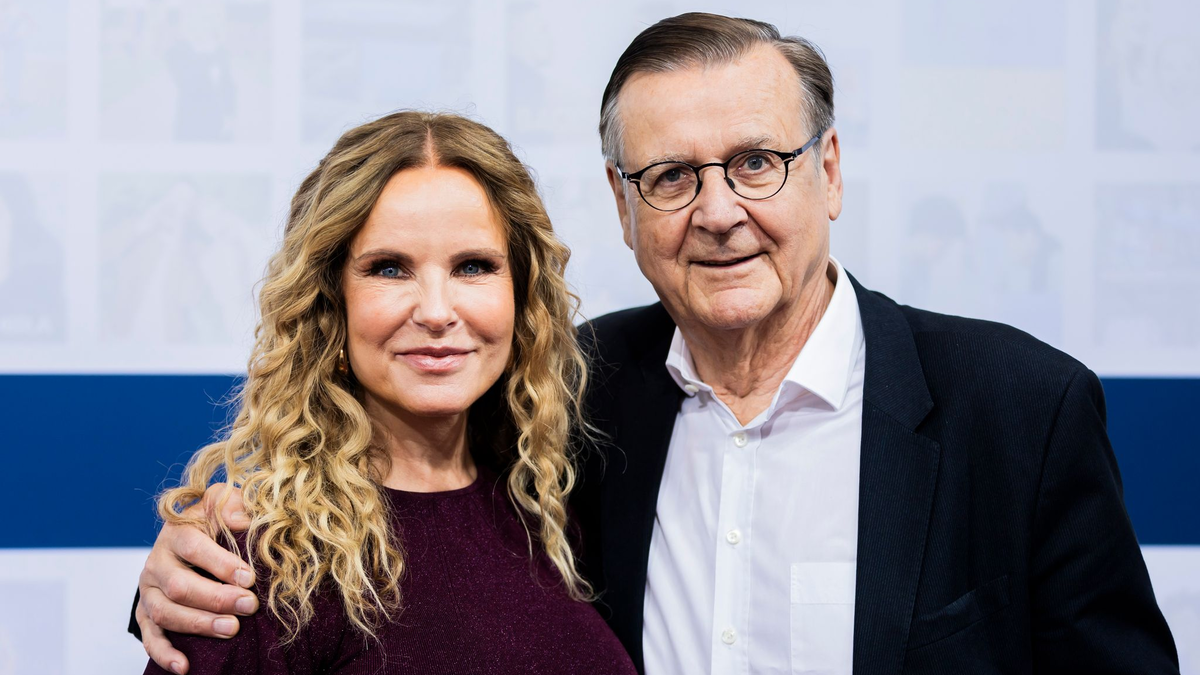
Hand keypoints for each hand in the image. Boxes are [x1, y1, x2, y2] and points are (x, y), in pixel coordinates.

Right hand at [137, 483, 257, 674]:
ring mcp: (148, 590)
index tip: (249, 577)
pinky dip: (165, 654)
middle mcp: (157, 562)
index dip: (221, 563)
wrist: (185, 541)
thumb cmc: (214, 523)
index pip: (194, 547)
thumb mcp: (223, 505)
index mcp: (177, 532)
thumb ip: (231, 504)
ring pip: (166, 612)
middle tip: (249, 606)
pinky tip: (184, 666)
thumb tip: (241, 520)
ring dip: (199, 624)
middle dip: (216, 598)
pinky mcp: (145, 614)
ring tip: (232, 630)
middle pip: (180, 585)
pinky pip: (150, 638)